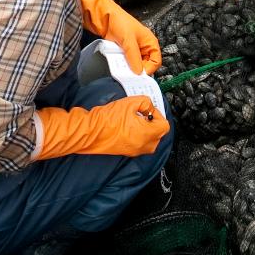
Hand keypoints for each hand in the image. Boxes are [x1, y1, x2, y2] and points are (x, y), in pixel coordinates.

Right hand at [35, 97, 169, 158]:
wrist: (91, 131)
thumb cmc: (108, 119)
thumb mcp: (130, 102)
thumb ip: (145, 102)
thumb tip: (149, 106)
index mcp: (146, 135)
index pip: (164, 126)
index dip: (158, 114)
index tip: (148, 109)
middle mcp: (143, 146)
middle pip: (159, 135)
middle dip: (153, 122)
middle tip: (143, 113)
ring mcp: (135, 151)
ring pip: (150, 141)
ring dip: (147, 129)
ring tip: (135, 119)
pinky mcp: (127, 151)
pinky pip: (140, 144)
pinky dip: (139, 135)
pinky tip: (128, 125)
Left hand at [77, 0, 160, 72]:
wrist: (102, 15)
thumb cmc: (119, 21)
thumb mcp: (128, 40)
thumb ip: (134, 57)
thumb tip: (138, 73)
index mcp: (150, 41)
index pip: (156, 61)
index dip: (149, 69)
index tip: (139, 75)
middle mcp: (143, 46)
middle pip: (146, 64)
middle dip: (139, 70)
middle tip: (130, 74)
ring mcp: (133, 49)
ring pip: (135, 64)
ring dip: (129, 68)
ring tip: (123, 68)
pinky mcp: (123, 50)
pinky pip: (126, 62)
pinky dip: (123, 65)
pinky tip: (118, 64)